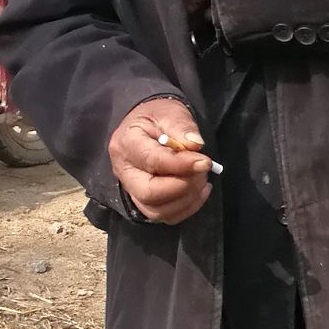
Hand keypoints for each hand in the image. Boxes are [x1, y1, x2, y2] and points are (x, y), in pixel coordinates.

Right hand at [108, 97, 211, 224]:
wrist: (150, 126)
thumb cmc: (159, 117)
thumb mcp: (171, 112)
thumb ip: (182, 127)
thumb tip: (195, 145)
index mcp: (126, 143)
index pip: (152, 161)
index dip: (181, 165)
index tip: (205, 162)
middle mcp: (123, 170)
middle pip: (149, 193)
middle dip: (183, 186)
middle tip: (203, 171)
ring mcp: (131, 189)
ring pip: (156, 210)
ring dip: (186, 199)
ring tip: (202, 179)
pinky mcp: (143, 201)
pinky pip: (164, 216)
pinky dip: (186, 208)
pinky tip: (199, 191)